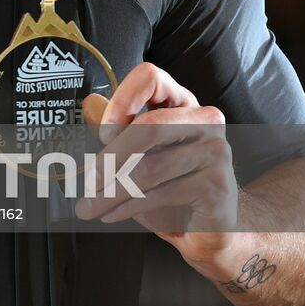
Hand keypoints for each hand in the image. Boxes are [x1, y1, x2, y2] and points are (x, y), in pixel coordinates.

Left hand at [76, 61, 237, 266]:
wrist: (205, 228)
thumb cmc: (167, 184)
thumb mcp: (135, 154)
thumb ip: (114, 129)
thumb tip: (90, 104)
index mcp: (181, 102)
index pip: (151, 77)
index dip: (122, 99)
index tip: (103, 132)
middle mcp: (204, 119)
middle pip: (150, 126)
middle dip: (111, 158)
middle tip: (87, 182)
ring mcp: (215, 150)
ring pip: (152, 167)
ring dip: (113, 191)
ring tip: (90, 207)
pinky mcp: (217, 184)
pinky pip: (163, 192)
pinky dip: (129, 205)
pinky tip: (111, 214)